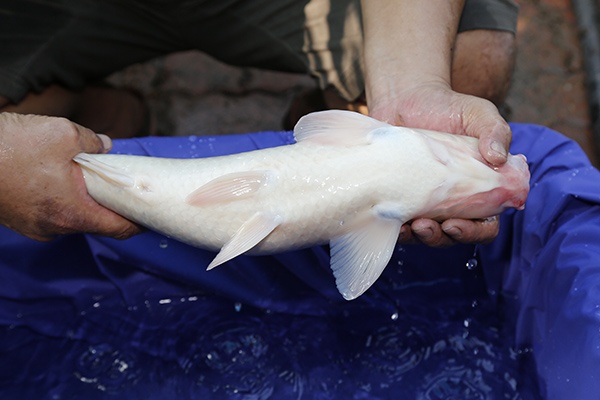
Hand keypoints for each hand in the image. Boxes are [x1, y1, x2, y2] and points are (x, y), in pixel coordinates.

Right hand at [0, 113, 141, 240]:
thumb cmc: (9, 146)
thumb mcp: (62, 134)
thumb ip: (93, 142)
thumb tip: (105, 145)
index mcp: (71, 213)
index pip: (119, 228)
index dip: (138, 221)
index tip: (149, 212)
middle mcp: (54, 228)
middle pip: (96, 222)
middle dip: (110, 204)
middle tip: (121, 186)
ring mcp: (35, 227)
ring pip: (72, 216)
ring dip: (84, 200)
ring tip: (87, 176)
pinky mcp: (20, 220)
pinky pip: (51, 213)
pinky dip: (62, 199)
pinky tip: (59, 178)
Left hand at [369, 82, 510, 245]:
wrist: (406, 99)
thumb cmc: (448, 108)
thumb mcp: (479, 113)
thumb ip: (496, 131)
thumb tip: (499, 158)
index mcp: (479, 191)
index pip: (485, 225)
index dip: (474, 232)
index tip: (455, 224)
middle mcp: (452, 202)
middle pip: (452, 236)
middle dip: (440, 237)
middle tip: (426, 226)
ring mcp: (423, 202)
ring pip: (425, 234)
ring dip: (417, 237)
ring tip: (409, 226)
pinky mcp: (398, 197)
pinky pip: (398, 221)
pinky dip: (395, 226)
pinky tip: (391, 222)